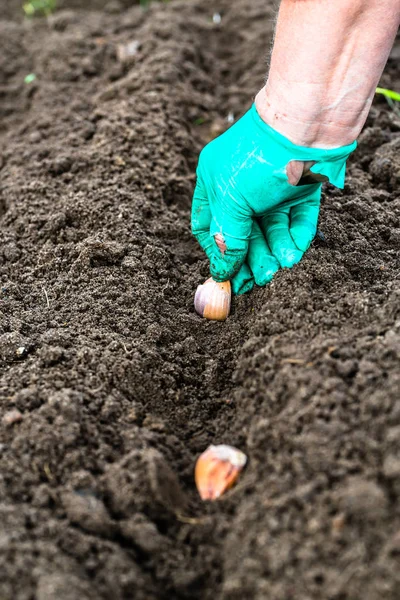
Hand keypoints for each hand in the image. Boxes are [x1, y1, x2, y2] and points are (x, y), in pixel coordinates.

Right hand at [191, 104, 355, 293]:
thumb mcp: (231, 202)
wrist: (306, 127)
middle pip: (242, 232)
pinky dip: (295, 236)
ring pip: (270, 228)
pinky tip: (294, 251)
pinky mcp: (299, 189)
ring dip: (274, 250)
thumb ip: (226, 238)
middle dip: (250, 256)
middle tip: (258, 280)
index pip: (208, 224)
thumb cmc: (257, 159)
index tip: (227, 275)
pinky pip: (295, 219)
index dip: (216, 251)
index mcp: (214, 180)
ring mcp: (271, 187)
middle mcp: (240, 185)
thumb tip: (221, 271)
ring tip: (280, 266)